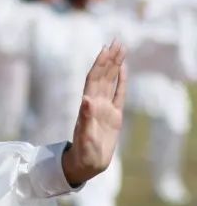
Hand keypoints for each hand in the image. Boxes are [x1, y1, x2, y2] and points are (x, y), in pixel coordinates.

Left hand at [61, 41, 126, 186]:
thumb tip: (86, 100)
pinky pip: (118, 94)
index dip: (99, 64)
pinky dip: (121, 80)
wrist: (85, 165)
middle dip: (109, 58)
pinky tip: (122, 69)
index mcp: (89, 107)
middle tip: (117, 40)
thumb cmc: (83, 154)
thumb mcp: (84, 137)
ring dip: (115, 65)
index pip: (94, 80)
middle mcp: (96, 104)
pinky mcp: (114, 116)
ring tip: (121, 48)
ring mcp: (105, 109)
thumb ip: (84, 119)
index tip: (106, 49)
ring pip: (111, 81)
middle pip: (103, 76)